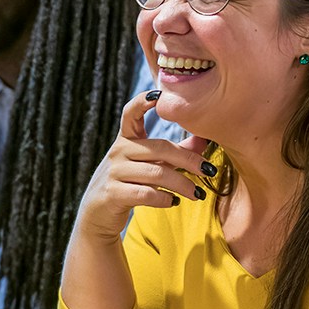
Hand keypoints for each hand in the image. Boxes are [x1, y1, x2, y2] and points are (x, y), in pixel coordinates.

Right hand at [73, 92, 212, 244]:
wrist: (98, 214)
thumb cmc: (129, 183)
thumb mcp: (150, 165)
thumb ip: (175, 153)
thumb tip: (204, 140)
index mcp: (126, 139)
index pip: (131, 113)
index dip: (143, 101)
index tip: (160, 94)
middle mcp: (118, 151)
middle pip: (160, 148)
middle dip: (188, 160)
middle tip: (209, 170)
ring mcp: (114, 172)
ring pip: (156, 174)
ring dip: (182, 184)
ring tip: (198, 194)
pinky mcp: (113, 194)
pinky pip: (146, 194)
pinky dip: (164, 199)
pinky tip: (174, 202)